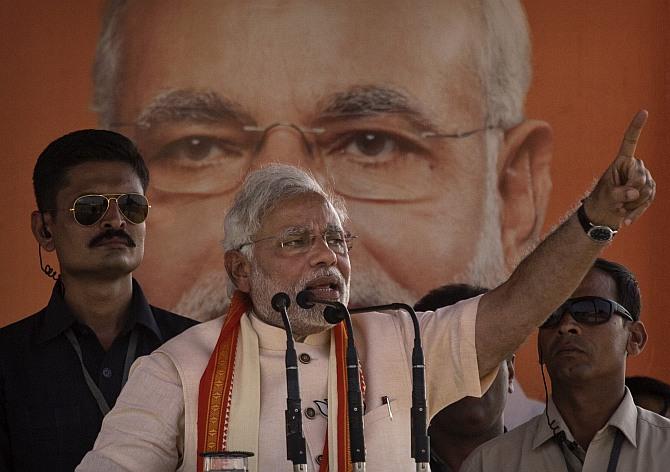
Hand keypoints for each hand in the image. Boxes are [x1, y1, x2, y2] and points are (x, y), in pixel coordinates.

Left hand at [584, 110, 655, 227]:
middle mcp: (636, 166)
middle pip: (641, 177)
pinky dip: (637, 211)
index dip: (636, 127)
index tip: (644, 111)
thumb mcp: (607, 197)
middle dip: (630, 192)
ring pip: (647, 190)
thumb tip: (635, 191)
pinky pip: (649, 199)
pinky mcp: (649, 190)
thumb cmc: (602, 201)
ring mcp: (645, 178)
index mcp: (622, 161)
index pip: (630, 142)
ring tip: (619, 208)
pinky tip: (627, 221)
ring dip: (632, 204)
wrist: (604, 214)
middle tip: (616, 202)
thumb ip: (619, 193)